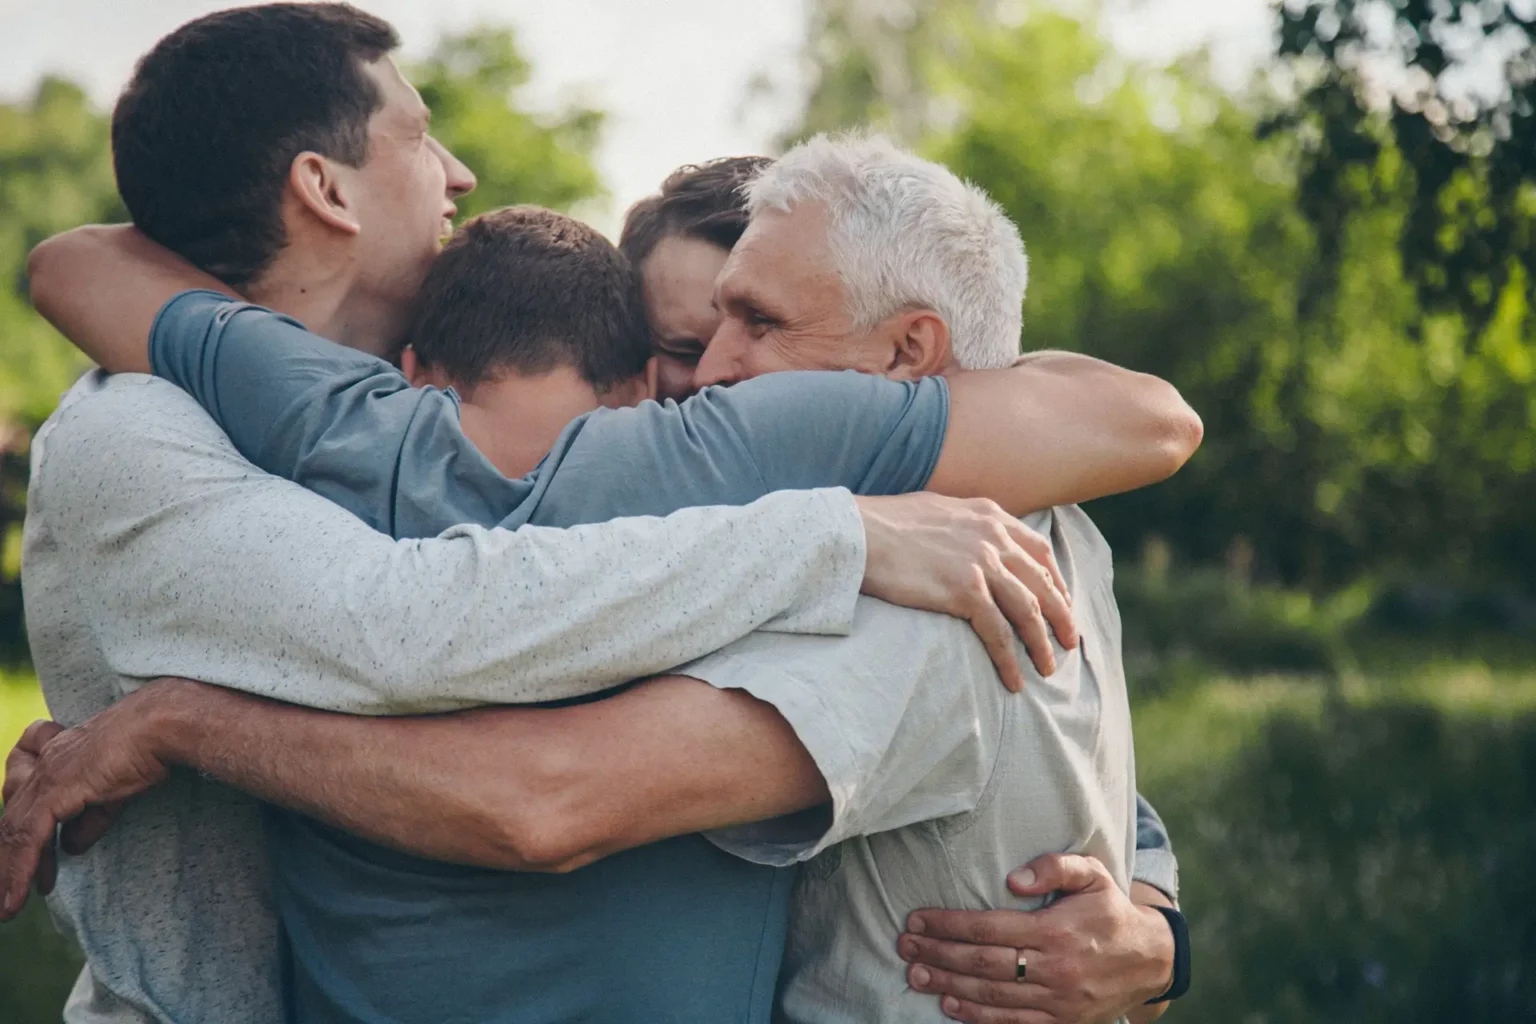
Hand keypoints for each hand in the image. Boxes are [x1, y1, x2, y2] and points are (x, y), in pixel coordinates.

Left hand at [0, 685, 177, 919]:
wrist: (158, 726)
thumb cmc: (147, 748)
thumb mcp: (114, 792)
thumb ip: (89, 819)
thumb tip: (71, 847)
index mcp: (57, 756)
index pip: (24, 796)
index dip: (25, 835)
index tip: (41, 868)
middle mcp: (42, 764)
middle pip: (11, 818)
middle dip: (7, 860)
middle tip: (9, 894)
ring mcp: (44, 777)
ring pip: (12, 834)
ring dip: (7, 875)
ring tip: (7, 908)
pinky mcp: (52, 791)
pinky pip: (27, 840)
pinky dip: (19, 872)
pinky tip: (18, 898)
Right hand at [855, 493, 1076, 690]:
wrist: (857, 534)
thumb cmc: (883, 524)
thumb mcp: (936, 509)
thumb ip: (962, 524)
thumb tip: (966, 540)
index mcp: (988, 515)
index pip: (1038, 550)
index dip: (1056, 580)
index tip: (1062, 603)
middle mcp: (993, 537)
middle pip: (1042, 583)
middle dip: (1061, 617)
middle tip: (1069, 642)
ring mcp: (981, 563)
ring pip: (1028, 611)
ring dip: (1042, 644)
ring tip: (1047, 669)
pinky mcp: (964, 591)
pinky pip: (998, 633)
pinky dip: (1010, 659)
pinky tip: (1014, 680)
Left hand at [898, 854, 1174, 1023]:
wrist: (1150, 959)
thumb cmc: (1110, 910)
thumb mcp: (1093, 874)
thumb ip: (1055, 866)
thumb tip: (1013, 878)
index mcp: (1056, 930)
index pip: (989, 927)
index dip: (948, 924)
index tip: (917, 919)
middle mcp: (1054, 967)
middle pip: (982, 963)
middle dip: (938, 954)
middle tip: (905, 947)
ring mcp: (1058, 1000)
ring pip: (991, 995)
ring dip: (948, 985)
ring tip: (916, 974)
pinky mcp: (1061, 1022)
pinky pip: (1013, 1023)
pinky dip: (977, 1017)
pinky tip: (950, 1005)